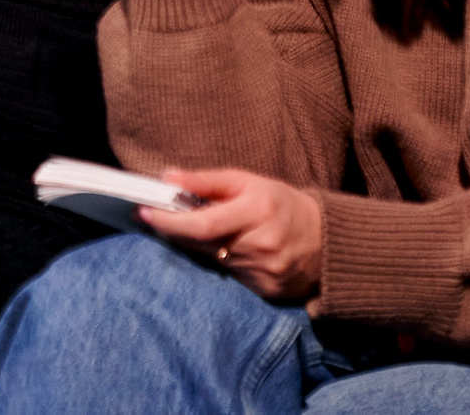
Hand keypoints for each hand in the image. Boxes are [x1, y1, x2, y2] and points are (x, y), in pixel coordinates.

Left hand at [140, 168, 323, 302]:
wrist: (325, 241)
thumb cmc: (281, 203)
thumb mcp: (247, 181)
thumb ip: (206, 181)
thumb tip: (167, 177)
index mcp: (258, 210)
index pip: (203, 223)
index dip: (169, 220)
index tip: (144, 212)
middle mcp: (262, 244)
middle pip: (203, 244)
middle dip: (177, 230)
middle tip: (158, 217)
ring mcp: (265, 271)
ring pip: (214, 260)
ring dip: (202, 246)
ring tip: (214, 231)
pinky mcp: (266, 290)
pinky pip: (230, 276)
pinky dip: (223, 262)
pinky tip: (235, 250)